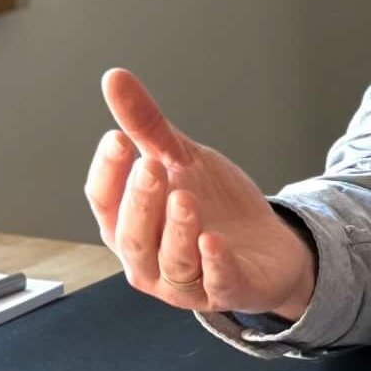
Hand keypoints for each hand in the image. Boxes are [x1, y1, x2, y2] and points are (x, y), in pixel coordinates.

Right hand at [84, 67, 315, 318]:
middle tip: (151, 166)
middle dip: (140, 201)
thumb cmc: (214, 206)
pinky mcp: (225, 292)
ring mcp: (184, 282)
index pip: (103, 202)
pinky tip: (214, 240)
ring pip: (171, 262)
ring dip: (176, 230)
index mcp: (127, 226)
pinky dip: (214, 263)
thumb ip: (148, 126)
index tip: (118, 138)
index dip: (108, 172)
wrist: (267, 245)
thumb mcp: (183, 160)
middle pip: (132, 235)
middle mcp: (147, 260)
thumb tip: (114, 78)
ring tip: (185, 197)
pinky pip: (216, 283)